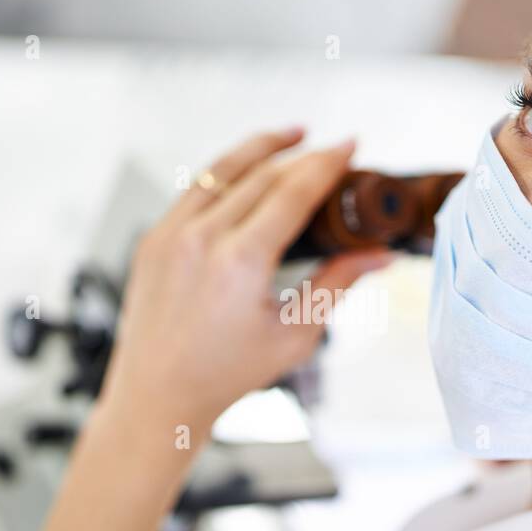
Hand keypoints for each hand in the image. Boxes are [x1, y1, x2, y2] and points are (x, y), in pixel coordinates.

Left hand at [99, 127, 393, 437]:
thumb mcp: (294, 335)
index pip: (292, 192)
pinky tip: (246, 170)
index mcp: (238, 262)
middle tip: (332, 148)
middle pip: (261, 174)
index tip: (351, 146)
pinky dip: (224, 172)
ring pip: (220, 170)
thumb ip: (337, 285)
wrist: (158, 395)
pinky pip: (193, 190)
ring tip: (292, 135)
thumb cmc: (225, 375)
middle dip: (303, 154)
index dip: (327, 163)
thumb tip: (379, 256)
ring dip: (260, 147)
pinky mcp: (153, 239)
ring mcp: (170, 236)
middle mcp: (200, 240)